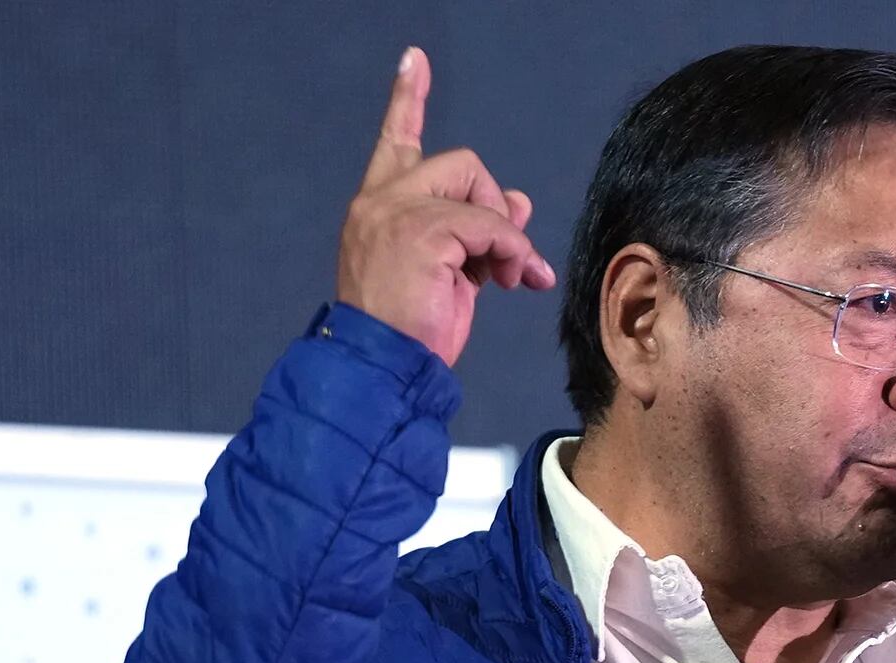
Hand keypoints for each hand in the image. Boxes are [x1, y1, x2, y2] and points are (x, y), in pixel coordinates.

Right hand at [335, 47, 555, 365]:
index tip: (416, 61)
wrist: (383, 368)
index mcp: (378, 208)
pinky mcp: (422, 231)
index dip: (408, 100)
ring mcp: (398, 213)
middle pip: (459, 162)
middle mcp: (380, 202)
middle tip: (502, 257)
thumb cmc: (410, 330)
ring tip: (507, 276)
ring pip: (477, 190)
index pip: (395, 141)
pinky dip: (512, 250)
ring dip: (505, 234)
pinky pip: (491, 224)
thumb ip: (477, 231)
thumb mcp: (452, 272)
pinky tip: (512, 280)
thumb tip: (518, 202)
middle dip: (492, 205)